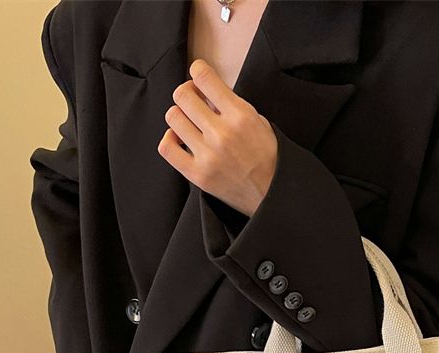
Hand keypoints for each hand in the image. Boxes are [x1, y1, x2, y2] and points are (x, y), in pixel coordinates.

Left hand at [157, 59, 276, 217]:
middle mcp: (221, 133)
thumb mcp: (259, 122)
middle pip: (182, 95)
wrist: (271, 196)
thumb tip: (208, 92)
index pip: (204, 77)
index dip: (197, 70)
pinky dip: (169, 139)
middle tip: (194, 102)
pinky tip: (180, 140)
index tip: (198, 75)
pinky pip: (167, 147)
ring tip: (190, 124)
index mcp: (240, 115)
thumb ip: (233, 105)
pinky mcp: (197, 174)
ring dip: (180, 117)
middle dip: (187, 94)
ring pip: (173, 118)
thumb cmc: (267, 159)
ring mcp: (207, 155)